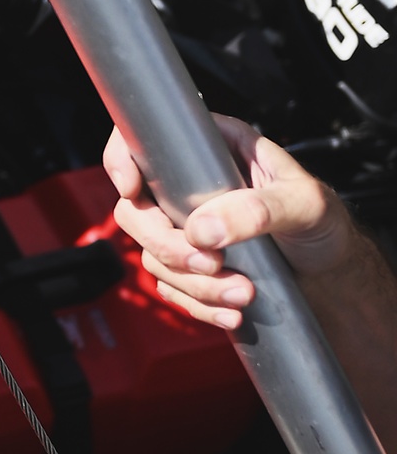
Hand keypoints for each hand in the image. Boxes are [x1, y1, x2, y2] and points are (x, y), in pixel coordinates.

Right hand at [104, 117, 350, 330]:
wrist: (330, 271)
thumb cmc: (322, 221)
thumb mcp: (303, 204)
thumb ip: (257, 210)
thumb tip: (202, 230)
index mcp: (213, 150)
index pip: (147, 140)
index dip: (123, 159)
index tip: (132, 189)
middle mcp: (190, 187)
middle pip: (136, 211)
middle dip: (166, 245)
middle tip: (209, 264)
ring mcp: (185, 229)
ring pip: (153, 257)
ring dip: (193, 284)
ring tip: (242, 293)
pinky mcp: (188, 266)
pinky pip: (171, 289)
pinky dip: (198, 305)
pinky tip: (232, 312)